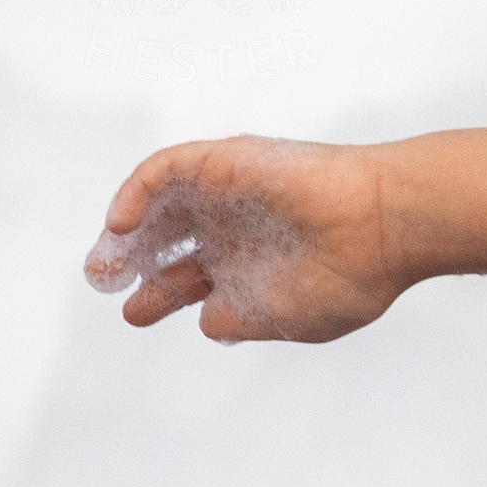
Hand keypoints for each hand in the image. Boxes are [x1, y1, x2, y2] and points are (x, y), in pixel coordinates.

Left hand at [86, 136, 409, 341]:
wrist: (382, 226)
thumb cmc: (350, 276)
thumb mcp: (285, 320)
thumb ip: (240, 322)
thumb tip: (205, 321)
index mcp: (255, 267)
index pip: (193, 279)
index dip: (159, 296)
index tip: (133, 313)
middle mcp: (238, 229)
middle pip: (169, 244)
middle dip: (135, 264)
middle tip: (105, 281)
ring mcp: (228, 195)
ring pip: (159, 206)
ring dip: (128, 231)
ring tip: (106, 257)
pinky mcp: (224, 164)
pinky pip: (163, 172)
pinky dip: (137, 193)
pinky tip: (123, 225)